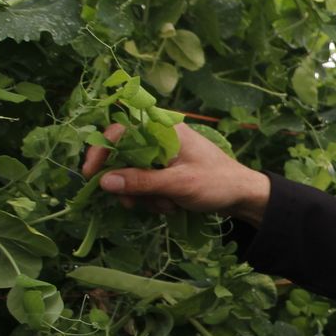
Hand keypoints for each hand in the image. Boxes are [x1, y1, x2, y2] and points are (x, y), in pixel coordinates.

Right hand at [81, 122, 271, 224]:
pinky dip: (153, 199)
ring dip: (144, 196)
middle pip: (122, 157)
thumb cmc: (217, 183)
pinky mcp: (166, 173)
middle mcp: (161, 139)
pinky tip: (172, 206)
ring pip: (132, 176)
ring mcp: (163, 157)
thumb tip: (104, 182)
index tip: (91, 175)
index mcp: (165, 129)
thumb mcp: (179, 184)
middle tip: (135, 203)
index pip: (120, 131)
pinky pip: (145, 186)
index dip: (102, 150)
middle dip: (128, 184)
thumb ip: (141, 182)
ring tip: (168, 205)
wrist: (244, 197)